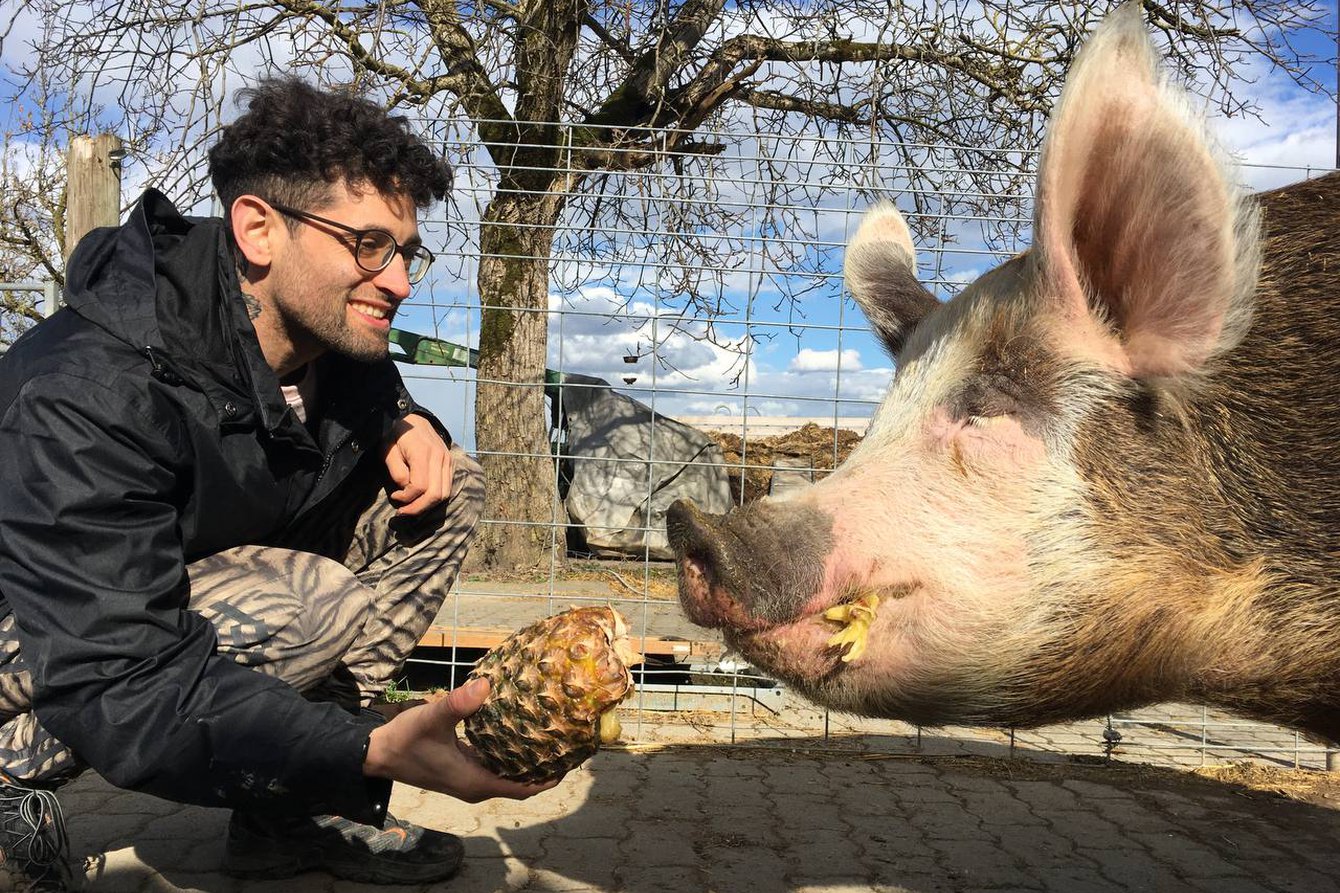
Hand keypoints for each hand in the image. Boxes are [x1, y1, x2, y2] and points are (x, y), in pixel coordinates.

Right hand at [363, 679, 558, 802]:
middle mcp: (475, 785)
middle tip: (566, 742)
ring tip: (549, 735)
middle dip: (544, 767)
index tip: (570, 762)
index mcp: (475, 782)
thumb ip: (457, 704)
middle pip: (520, 782)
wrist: (375, 753)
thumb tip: (485, 684)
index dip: (548, 779)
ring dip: (527, 760)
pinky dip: (510, 753)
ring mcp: (468, 778)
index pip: (523, 788)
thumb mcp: (431, 719)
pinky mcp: (461, 769)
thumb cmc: (404, 740)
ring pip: (508, 773)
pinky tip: (518, 730)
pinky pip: (495, 764)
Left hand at [383, 414, 452, 515]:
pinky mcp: (449, 462)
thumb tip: (406, 489)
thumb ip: (397, 472)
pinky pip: (447, 486)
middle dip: (419, 508)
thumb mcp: (388, 451)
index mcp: (423, 453)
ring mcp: (447, 459)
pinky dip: (435, 497)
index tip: (394, 496)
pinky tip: (422, 497)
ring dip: (428, 505)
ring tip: (413, 507)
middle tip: (403, 512)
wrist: (411, 416)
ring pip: (444, 493)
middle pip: (436, 494)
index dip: (406, 498)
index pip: (420, 487)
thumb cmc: (395, 434)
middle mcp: (439, 457)